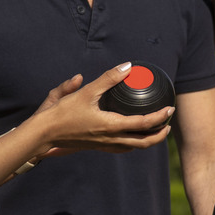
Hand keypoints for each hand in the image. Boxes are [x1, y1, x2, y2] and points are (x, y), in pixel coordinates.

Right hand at [26, 64, 173, 159]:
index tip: (170, 108)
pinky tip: (133, 136)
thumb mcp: (86, 91)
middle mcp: (111, 138)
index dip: (160, 117)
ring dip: (149, 140)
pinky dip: (134, 143)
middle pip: (144, 142)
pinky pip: (122, 148)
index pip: (143, 124)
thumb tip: (127, 66)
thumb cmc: (63, 113)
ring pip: (134, 147)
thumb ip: (108, 78)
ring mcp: (105, 144)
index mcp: (111, 125)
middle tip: (169, 122)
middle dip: (160, 133)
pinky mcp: (98, 146)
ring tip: (157, 129)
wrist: (44, 134)